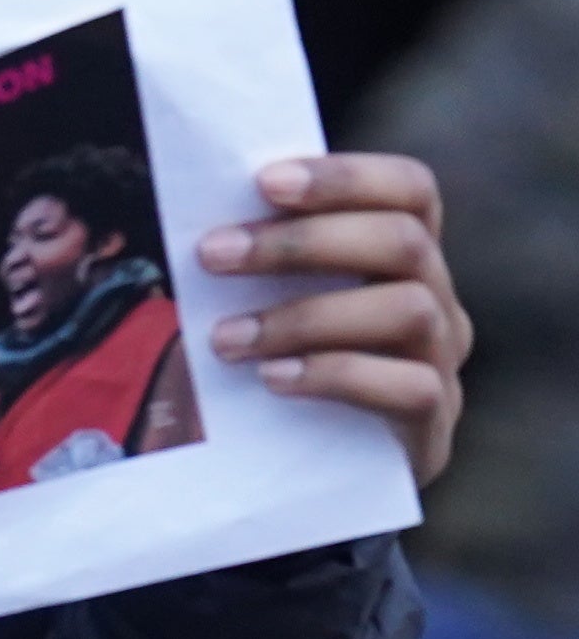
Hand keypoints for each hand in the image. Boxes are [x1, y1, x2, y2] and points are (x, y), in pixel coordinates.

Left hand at [201, 151, 470, 482]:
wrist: (305, 462)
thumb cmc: (276, 349)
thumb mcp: (268, 290)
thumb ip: (255, 245)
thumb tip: (195, 192)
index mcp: (402, 250)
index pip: (412, 188)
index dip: (345, 176)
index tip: (263, 182)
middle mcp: (437, 297)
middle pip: (405, 241)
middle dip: (299, 242)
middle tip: (212, 254)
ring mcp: (443, 361)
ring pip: (408, 310)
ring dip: (304, 316)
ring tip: (225, 337)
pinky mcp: (435, 425)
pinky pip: (412, 388)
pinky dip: (335, 375)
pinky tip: (272, 378)